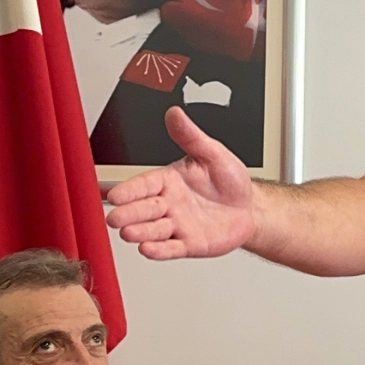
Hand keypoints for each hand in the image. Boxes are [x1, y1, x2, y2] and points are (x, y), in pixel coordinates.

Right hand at [104, 108, 255, 259]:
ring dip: (140, 232)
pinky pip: (171, 248)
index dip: (128, 190)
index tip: (114, 194)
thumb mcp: (213, 153)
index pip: (143, 184)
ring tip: (129, 233)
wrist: (250, 207)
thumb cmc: (230, 180)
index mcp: (167, 181)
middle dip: (128, 214)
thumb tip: (175, 114)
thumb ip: (191, 137)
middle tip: (114, 218)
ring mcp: (176, 225)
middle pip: (142, 209)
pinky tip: (148, 249)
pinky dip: (159, 250)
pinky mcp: (188, 244)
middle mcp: (167, 204)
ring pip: (153, 230)